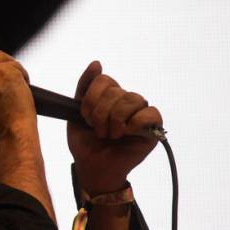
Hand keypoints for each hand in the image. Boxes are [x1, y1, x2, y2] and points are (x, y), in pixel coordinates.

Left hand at [68, 61, 161, 193]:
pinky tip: (126, 133)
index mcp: (110, 96)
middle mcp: (126, 102)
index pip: (104, 80)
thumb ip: (84, 87)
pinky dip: (135, 123)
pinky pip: (151, 113)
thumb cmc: (85, 142)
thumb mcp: (76, 112)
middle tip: (98, 131)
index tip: (85, 117)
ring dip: (115, 120)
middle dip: (100, 114)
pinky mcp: (153, 129)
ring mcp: (140, 114)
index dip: (91, 99)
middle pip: (116, 91)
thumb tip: (96, 63)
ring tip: (111, 135)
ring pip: (133, 99)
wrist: (92, 167)